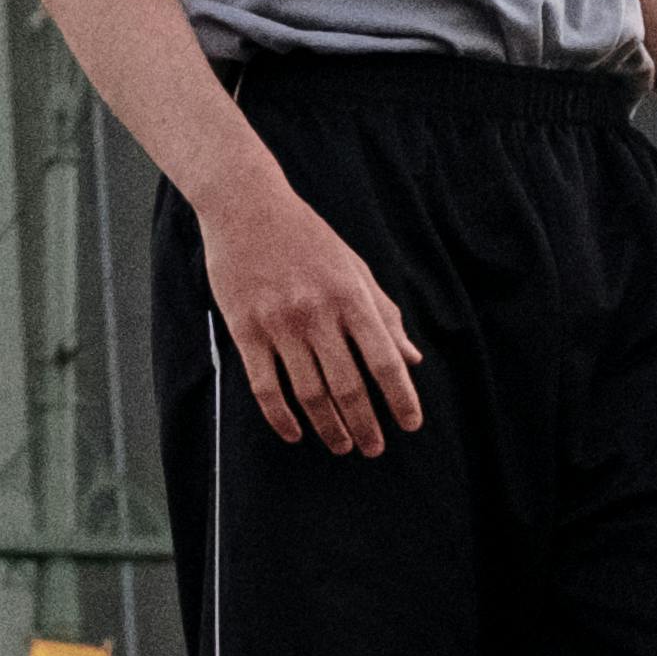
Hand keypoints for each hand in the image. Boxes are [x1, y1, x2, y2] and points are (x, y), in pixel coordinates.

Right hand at [199, 174, 423, 455]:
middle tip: (373, 448)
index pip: (384, 360)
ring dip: (329, 427)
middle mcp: (317, 313)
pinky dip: (281, 418)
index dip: (401, 398)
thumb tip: (411, 358)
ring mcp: (280, 324)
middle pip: (348, 386)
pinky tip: (294, 433)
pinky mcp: (245, 330)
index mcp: (351, 296)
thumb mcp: (355, 268)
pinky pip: (265, 387)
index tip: (411, 425)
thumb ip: (384, 313)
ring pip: (309, 393)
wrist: (246, 207)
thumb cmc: (307, 236)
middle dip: (365, 425)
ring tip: (341, 446)